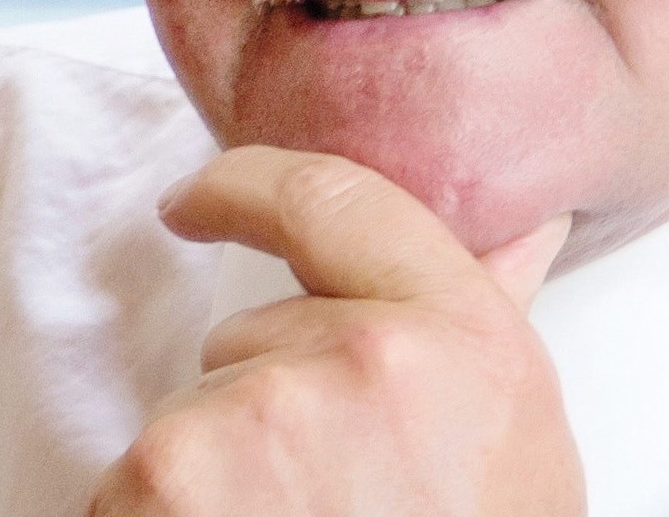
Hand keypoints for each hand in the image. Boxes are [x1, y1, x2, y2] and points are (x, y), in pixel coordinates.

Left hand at [87, 146, 584, 515]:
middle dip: (261, 409)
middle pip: (251, 339)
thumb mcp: (512, 447)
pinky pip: (133, 485)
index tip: (198, 194)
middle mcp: (369, 359)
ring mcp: (261, 420)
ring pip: (192, 420)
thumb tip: (534, 224)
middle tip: (323, 510)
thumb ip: (492, 320)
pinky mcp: (167, 476)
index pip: (336, 199)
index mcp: (463, 336)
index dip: (251, 183)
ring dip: (215, 485)